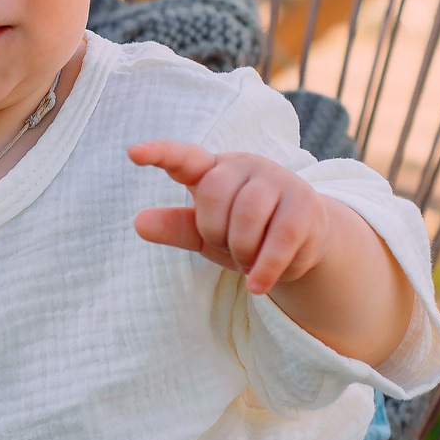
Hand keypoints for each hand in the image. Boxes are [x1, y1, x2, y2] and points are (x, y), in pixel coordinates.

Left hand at [130, 141, 336, 295]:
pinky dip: (264, 267)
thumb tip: (139, 223)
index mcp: (214, 169)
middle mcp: (246, 166)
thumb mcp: (204, 233)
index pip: (185, 157)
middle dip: (215, 232)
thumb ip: (175, 227)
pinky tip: (257, 285)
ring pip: (246, 216)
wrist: (300, 244)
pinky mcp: (305, 204)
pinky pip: (280, 238)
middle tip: (229, 246)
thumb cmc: (244, 233)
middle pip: (213, 196)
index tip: (133, 153)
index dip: (160, 154)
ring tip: (248, 261)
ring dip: (242, 251)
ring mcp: (278, 179)